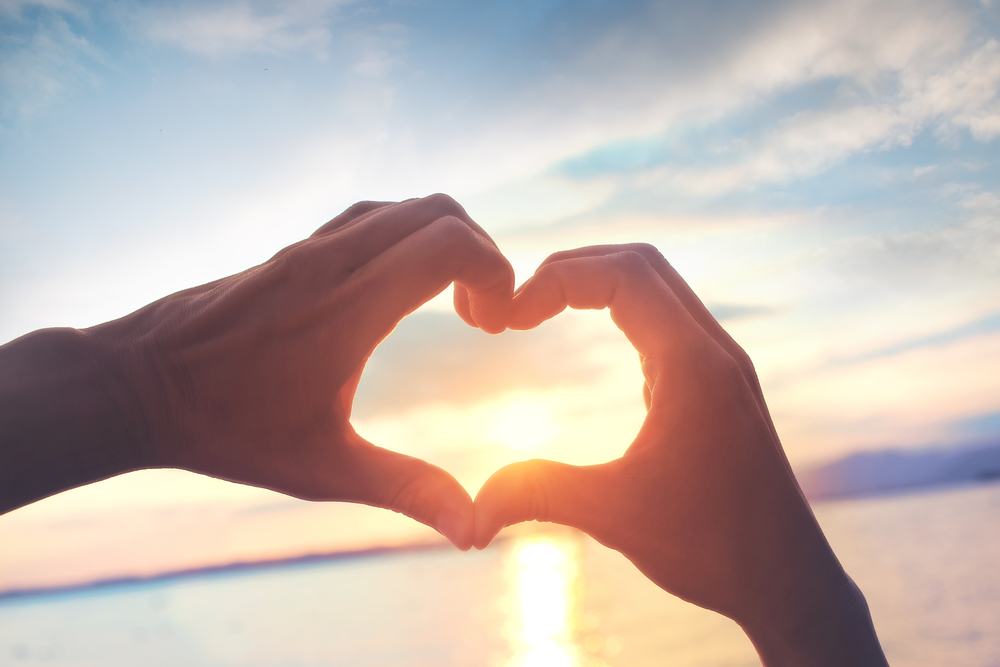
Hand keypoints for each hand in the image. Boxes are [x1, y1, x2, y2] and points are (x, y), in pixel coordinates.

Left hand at [86, 195, 513, 548]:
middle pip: (438, 210)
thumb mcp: (322, 469)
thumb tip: (474, 531)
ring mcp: (309, 249)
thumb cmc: (224, 428)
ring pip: (403, 207)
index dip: (495, 270)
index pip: (448, 241)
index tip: (494, 324)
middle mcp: (332, 262)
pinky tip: (396, 293)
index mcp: (349, 307)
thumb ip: (406, 490)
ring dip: (444, 241)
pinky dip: (406, 238)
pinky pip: (368, 218)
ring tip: (450, 303)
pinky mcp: (292, 251)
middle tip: (481, 316)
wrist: (133, 384)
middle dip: (481, 253)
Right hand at [473, 245, 886, 664]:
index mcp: (692, 366)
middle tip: (521, 303)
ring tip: (545, 310)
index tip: (510, 316)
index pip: (623, 275)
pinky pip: (670, 320)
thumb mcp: (614, 515)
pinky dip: (624, 310)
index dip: (557, 278)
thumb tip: (470, 509)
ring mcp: (722, 366)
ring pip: (659, 287)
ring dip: (600, 284)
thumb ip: (537, 495)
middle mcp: (714, 351)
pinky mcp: (720, 386)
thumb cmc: (714, 548)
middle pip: (641, 264)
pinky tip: (598, 343)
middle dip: (573, 269)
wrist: (789, 581)